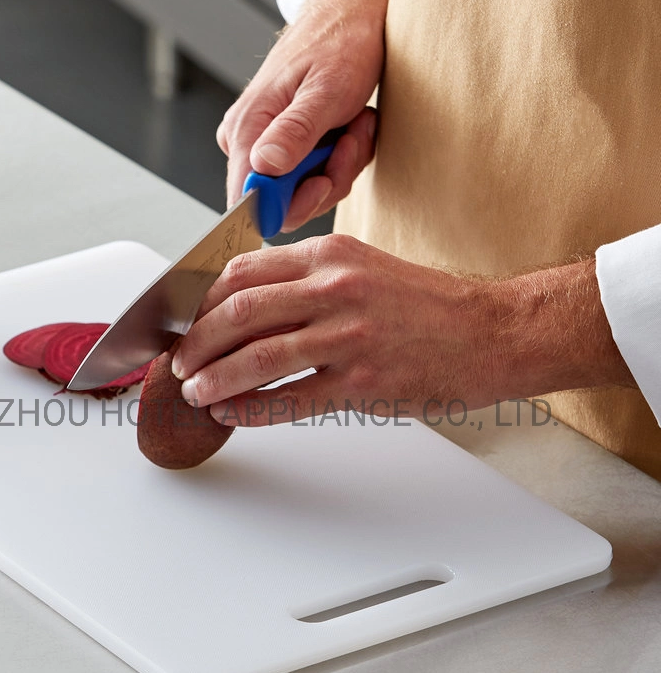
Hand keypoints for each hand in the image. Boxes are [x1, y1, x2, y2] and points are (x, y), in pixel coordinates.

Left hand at [169, 235, 634, 425]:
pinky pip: (290, 399)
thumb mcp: (362, 270)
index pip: (241, 271)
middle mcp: (334, 289)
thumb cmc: (428, 307)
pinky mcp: (363, 381)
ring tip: (195, 393)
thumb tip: (244, 308)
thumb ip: (305, 282)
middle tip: (179, 363)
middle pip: (238, 312)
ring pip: (256, 357)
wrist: (493, 333)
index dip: (201, 300)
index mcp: (329, 256)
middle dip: (196, 343)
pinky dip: (251, 410)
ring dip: (214, 379)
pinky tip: (233, 416)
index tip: (184, 322)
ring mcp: (348, 335)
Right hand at [217, 0, 395, 230]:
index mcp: (245, 130)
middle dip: (326, 179)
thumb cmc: (342, 39)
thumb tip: (263, 168)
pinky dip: (342, 156)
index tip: (324, 181)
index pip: (249, 200)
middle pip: (281, 202)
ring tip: (356, 123)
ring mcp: (266, 142)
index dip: (289, 205)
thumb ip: (294, 132)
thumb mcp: (327, 89)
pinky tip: (351, 126)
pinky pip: (315, 173)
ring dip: (341, 164)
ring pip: (304, 190)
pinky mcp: (286, 142)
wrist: (355, 7)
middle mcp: (247, 140)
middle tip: (350, 140)